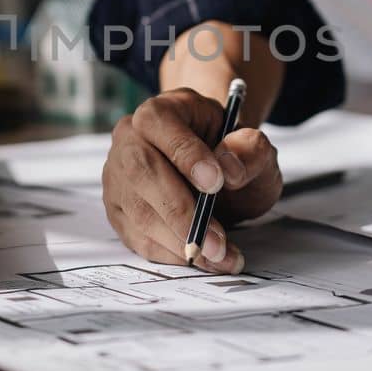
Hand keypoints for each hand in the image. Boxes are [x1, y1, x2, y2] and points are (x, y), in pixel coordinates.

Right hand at [102, 88, 280, 272]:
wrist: (215, 170)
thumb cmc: (231, 155)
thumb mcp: (254, 147)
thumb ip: (250, 150)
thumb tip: (229, 167)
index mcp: (159, 111)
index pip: (162, 126)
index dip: (188, 156)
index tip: (217, 183)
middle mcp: (128, 140)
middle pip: (142, 173)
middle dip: (182, 213)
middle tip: (217, 243)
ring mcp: (117, 176)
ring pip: (139, 212)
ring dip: (181, 241)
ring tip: (220, 257)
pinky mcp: (118, 210)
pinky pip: (137, 237)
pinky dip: (171, 254)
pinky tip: (202, 259)